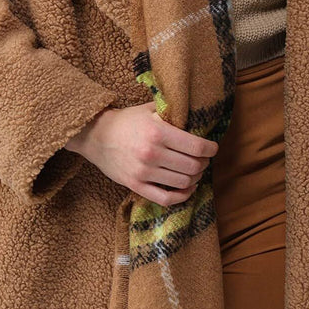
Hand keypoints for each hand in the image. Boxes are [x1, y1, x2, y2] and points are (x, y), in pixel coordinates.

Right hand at [65, 103, 218, 206]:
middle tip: (203, 159)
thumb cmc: (126, 121)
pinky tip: (187, 188)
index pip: (197, 147)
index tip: (212, 148)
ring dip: (195, 178)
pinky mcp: (135, 185)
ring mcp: (143, 172)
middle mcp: (152, 153)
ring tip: (194, 171)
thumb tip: (199, 117)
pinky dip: (182, 196)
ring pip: (183, 183)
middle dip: (204, 163)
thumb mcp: (150, 109)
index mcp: (158, 132)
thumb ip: (173, 112)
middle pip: (193, 166)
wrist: (96, 136)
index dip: (210, 149)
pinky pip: (166, 198)